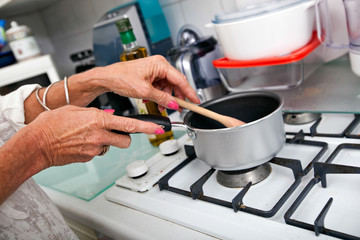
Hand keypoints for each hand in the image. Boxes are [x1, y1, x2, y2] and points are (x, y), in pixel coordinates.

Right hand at [25, 105, 163, 166]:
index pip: (130, 124)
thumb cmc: (52, 124)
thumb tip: (108, 116)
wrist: (37, 143)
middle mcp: (99, 135)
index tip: (159, 128)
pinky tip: (81, 144)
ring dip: (107, 143)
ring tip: (90, 137)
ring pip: (111, 147)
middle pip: (126, 140)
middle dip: (125, 137)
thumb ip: (96, 113)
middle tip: (117, 133)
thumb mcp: (77, 110)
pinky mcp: (88, 158)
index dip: (147, 127)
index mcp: (98, 119)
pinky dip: (94, 149)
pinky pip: (97, 153)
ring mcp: (94, 149)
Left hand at [88, 55, 199, 109]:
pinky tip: (156, 103)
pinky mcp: (150, 76)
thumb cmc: (121, 77)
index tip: (195, 101)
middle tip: (181, 108)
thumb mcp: (144, 91)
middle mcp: (159, 65)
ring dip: (166, 98)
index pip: (180, 79)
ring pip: (168, 87)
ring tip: (163, 107)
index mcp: (160, 64)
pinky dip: (160, 96)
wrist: (107, 78)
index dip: (189, 92)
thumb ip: (162, 98)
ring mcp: (154, 70)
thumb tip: (174, 104)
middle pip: (175, 83)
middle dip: (177, 97)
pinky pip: (160, 87)